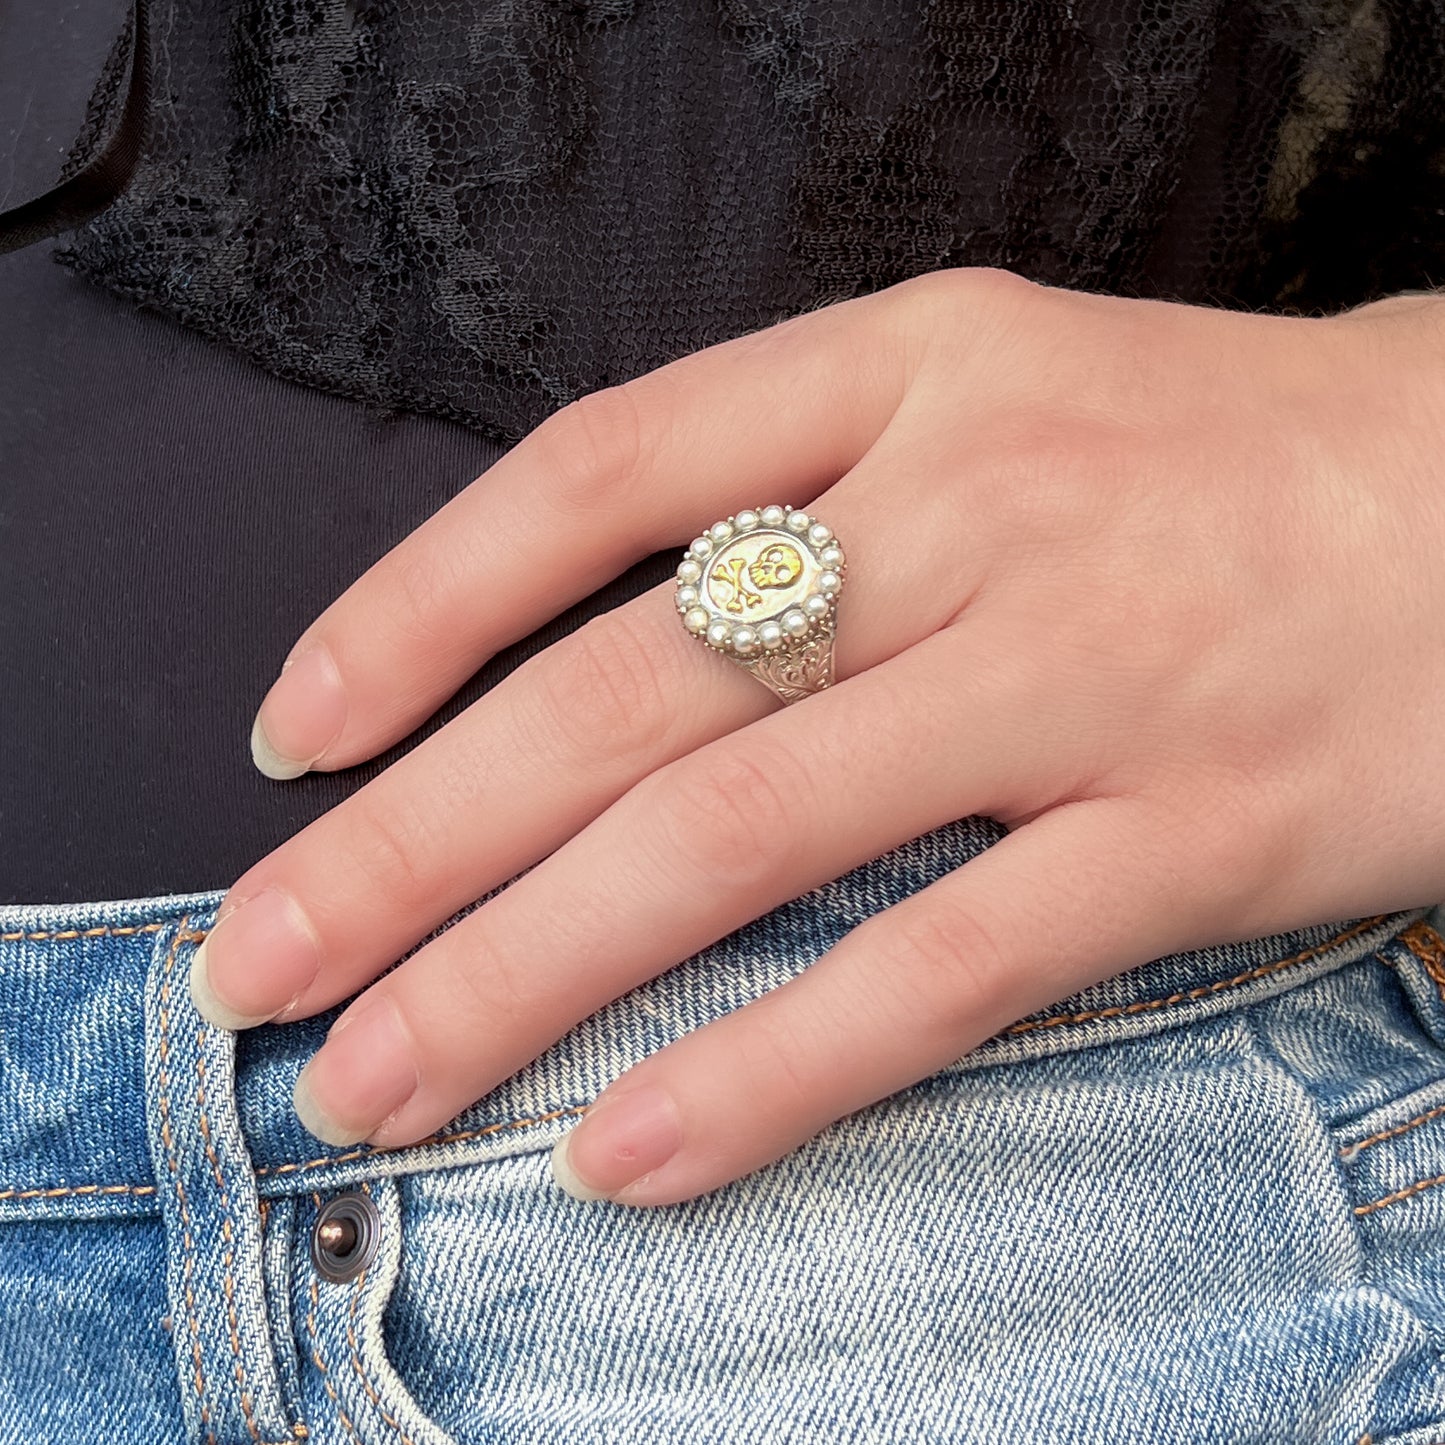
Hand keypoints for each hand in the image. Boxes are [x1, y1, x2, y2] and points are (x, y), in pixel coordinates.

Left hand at [189, 269, 1444, 1206]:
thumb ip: (795, 504)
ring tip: (383, 1079)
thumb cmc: (1205, 466)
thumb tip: (572, 656)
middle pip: (625, 692)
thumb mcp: (987, 405)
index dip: (416, 608)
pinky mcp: (1188, 833)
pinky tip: (629, 1151)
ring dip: (528, 975)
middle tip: (264, 964)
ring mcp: (1079, 674)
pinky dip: (767, 1070)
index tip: (297, 734)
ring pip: (740, 838)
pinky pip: (937, 967)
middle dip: (412, 844)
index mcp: (903, 372)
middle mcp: (971, 508)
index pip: (598, 475)